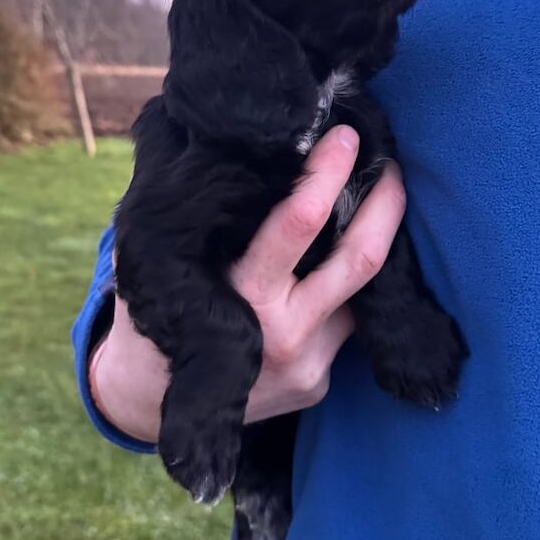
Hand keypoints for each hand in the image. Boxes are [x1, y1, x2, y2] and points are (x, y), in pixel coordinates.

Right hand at [90, 125, 405, 442]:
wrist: (148, 401)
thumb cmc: (155, 315)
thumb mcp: (165, 263)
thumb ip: (201, 220)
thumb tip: (234, 153)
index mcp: (242, 297)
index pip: (298, 224)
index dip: (327, 174)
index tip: (346, 138)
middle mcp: (282, 333)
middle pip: (358, 259)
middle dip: (384, 204)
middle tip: (391, 164)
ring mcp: (307, 364)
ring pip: (359, 294)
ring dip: (368, 247)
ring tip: (371, 208)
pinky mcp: (317, 384)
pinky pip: (343, 325)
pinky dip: (342, 294)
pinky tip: (327, 275)